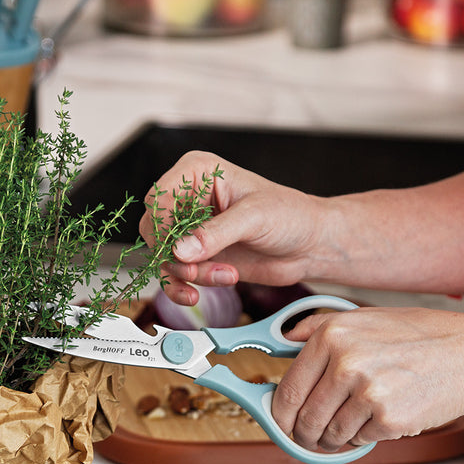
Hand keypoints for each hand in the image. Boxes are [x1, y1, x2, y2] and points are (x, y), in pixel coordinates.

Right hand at [138, 151, 327, 304]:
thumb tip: (182, 249)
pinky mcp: (197, 256)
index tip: (177, 248)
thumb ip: (216, 233)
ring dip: (185, 274)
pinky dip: (183, 287)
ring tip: (220, 276)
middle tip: (195, 268)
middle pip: (154, 229)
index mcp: (198, 173)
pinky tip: (200, 291)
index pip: (160, 197)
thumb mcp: (254, 217)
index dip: (162, 225)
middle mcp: (189, 199)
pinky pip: (174, 274)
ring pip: (163, 257)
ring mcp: (191, 230)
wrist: (309, 245)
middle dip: (173, 255)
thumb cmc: (290, 216)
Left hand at [271, 307, 463, 450]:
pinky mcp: (389, 418)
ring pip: (330, 434)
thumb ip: (319, 327)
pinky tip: (379, 420)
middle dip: (305, 434)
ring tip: (350, 427)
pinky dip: (363, 437)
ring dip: (334, 439)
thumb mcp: (366, 317)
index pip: (289, 389)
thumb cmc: (423, 336)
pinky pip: (359, 440)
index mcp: (333, 335)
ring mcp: (368, 391)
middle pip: (305, 418)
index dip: (281, 414)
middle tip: (311, 437)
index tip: (283, 423)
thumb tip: (283, 339)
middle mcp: (346, 361)